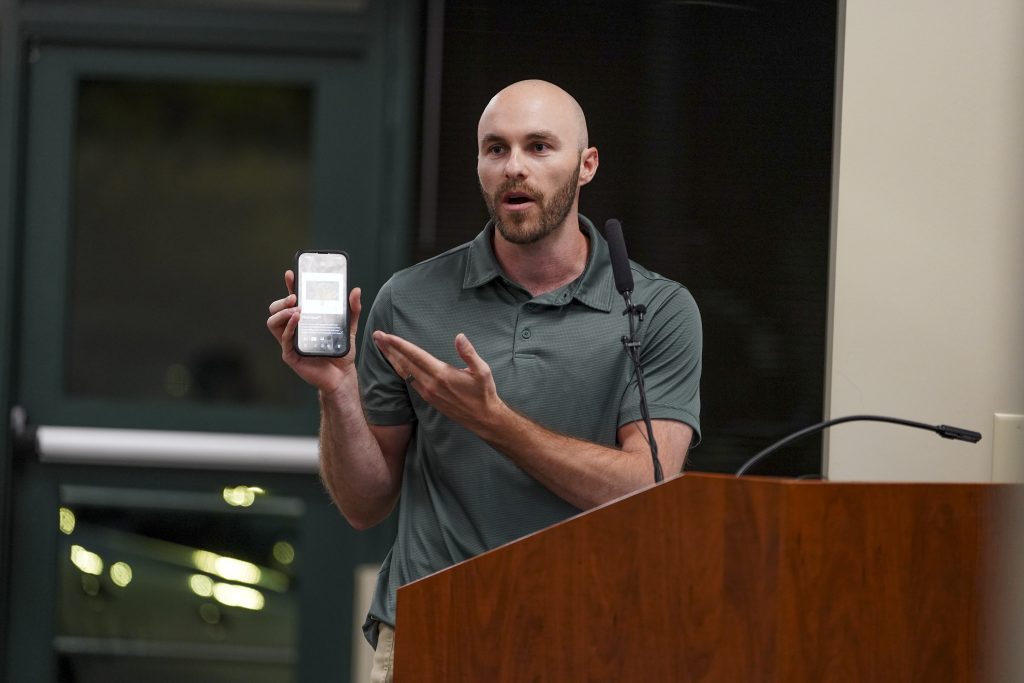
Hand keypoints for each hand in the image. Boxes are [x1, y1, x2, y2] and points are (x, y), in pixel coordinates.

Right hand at [266, 269, 361, 395]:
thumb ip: (352, 310)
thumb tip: (356, 291)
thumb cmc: (341, 352)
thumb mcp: (349, 328)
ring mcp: (290, 342)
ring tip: (296, 309)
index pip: (292, 300)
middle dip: (282, 300)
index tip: (291, 274)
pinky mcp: (291, 355)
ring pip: (273, 322)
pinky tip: (297, 319)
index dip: (290, 286)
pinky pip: (284, 339)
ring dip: (282, 312)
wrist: (342, 375)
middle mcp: (294, 329)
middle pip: (276, 309)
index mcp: (304, 320)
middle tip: (295, 297)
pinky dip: (289, 327)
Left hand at [372, 331, 504, 431]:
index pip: (416, 355)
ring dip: (391, 359)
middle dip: (389, 349)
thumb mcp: (482, 371)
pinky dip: (400, 370)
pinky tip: (396, 364)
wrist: (482, 418)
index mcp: (442, 374)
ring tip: (381, 347)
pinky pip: (409, 381)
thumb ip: (469, 353)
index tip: (387, 336)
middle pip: (404, 363)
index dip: (400, 344)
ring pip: (404, 372)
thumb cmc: (483, 392)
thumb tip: (459, 336)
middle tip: (376, 336)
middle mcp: (430, 383)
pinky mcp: (428, 399)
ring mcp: (427, 392)